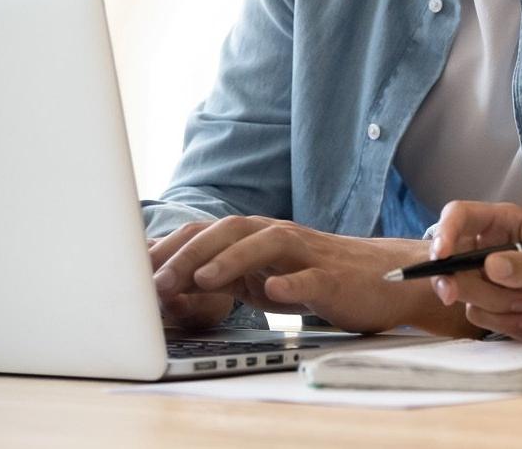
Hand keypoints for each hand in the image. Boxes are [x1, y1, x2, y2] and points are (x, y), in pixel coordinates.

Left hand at [149, 216, 471, 335]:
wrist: (386, 279)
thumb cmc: (321, 279)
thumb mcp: (266, 277)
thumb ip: (228, 278)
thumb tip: (174, 288)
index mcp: (261, 236)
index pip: (209, 231)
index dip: (172, 246)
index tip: (134, 269)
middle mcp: (281, 237)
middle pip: (232, 229)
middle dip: (192, 252)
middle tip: (157, 280)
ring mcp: (309, 254)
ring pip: (268, 243)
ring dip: (232, 259)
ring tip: (203, 280)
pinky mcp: (334, 278)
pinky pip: (311, 277)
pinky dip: (290, 282)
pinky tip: (271, 293)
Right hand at [429, 200, 521, 342]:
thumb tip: (490, 264)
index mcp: (506, 223)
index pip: (461, 216)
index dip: (445, 231)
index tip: (441, 256)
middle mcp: (491, 246)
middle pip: (451, 256)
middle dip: (456, 278)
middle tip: (452, 294)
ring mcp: (489, 278)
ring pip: (462, 289)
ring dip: (493, 304)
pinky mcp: (491, 306)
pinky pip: (476, 314)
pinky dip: (500, 322)